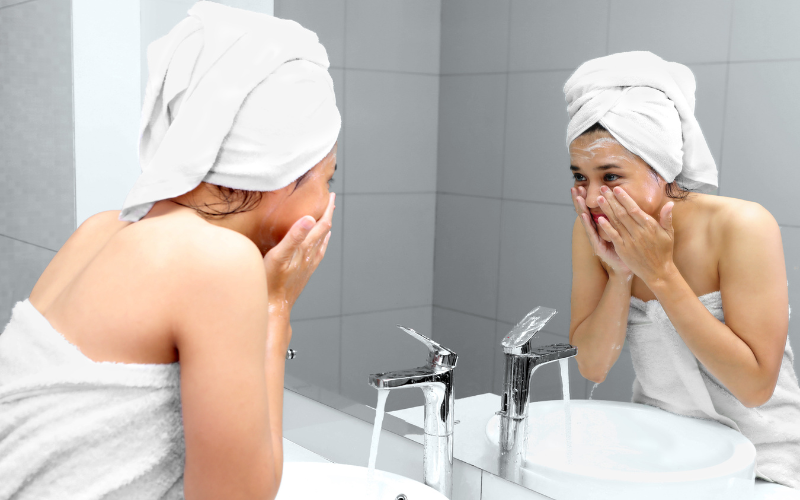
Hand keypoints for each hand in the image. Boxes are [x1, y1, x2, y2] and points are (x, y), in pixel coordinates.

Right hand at [263, 193, 334, 318]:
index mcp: (305, 248)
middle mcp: (310, 255)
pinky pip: (318, 253)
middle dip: (328, 214)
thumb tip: (310, 218)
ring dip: (325, 227)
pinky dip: (321, 243)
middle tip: (331, 201)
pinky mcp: (304, 272)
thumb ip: (294, 236)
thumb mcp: (278, 255)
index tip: (331, 196)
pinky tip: (320, 244)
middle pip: (324, 230)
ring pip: (322, 241)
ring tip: (327, 218)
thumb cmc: (271, 282)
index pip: (321, 224)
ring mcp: (308, 264)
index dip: (327, 209)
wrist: (274, 307)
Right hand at [571, 186, 631, 276]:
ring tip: (578, 197)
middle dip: (580, 200)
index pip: (592, 209)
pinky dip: (588, 223)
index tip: (583, 186)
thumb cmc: (627, 248)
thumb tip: (625, 201)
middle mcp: (596, 231)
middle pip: (586, 212)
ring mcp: (595, 239)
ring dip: (581, 208)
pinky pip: (592, 233)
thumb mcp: (624, 230)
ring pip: (586, 221)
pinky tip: (584, 214)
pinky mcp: (598, 247)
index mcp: (602, 225)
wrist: (627, 267)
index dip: (587, 198)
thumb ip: (622, 217)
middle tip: (576, 188)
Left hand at [595, 186, 674, 283]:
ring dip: (606, 210)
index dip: (624, 198)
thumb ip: (666, 218)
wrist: (658, 272)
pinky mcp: (623, 250)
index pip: (634, 209)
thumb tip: (670, 203)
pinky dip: (606, 227)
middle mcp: (638, 232)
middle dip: (612, 200)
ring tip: (599, 199)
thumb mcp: (669, 234)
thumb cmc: (663, 251)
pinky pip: (613, 236)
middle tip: (603, 188)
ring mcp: (629, 241)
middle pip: (622, 213)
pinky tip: (599, 219)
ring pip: (616, 222)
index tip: (617, 189)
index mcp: (649, 226)